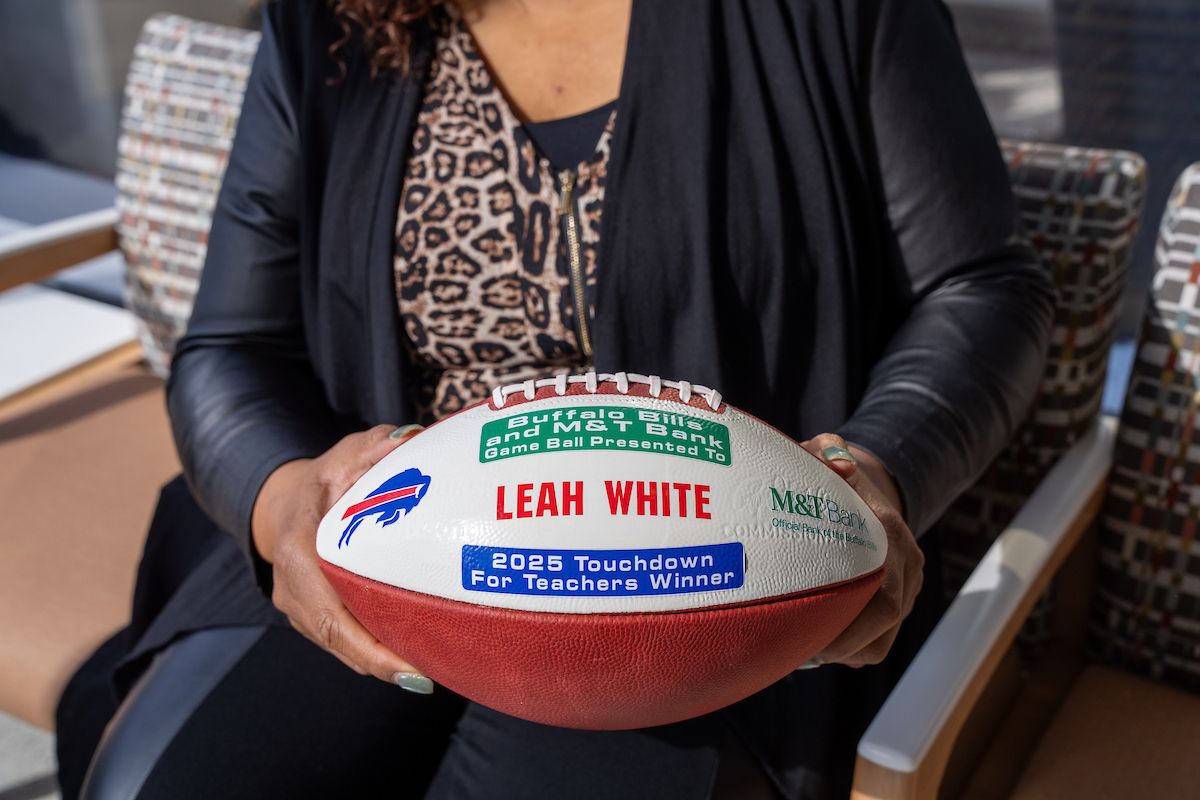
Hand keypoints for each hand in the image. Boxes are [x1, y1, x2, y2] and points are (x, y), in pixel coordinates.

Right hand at [251, 423, 433, 689]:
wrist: (285, 500)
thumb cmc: (324, 477)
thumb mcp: (346, 454)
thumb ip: (375, 448)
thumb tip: (410, 443)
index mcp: (297, 548)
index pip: (328, 609)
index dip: (365, 644)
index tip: (405, 664)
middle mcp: (290, 585)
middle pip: (335, 638)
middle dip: (378, 662)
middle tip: (426, 677)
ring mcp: (295, 604)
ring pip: (337, 645)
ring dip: (377, 662)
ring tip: (425, 673)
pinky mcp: (309, 613)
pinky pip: (339, 638)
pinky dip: (370, 651)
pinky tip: (408, 659)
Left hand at [798, 433, 924, 667]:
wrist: (869, 483)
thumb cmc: (832, 473)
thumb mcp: (825, 455)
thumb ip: (825, 453)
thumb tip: (839, 463)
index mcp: (888, 531)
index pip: (882, 593)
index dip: (851, 624)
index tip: (813, 636)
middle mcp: (906, 560)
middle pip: (885, 621)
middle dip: (845, 644)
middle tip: (803, 651)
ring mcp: (907, 581)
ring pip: (884, 637)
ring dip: (848, 650)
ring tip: (807, 649)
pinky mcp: (900, 597)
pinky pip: (881, 636)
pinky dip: (854, 646)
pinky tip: (819, 643)